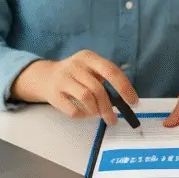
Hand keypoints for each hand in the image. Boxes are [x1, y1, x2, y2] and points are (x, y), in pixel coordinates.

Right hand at [10, 50, 137, 124]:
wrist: (45, 77)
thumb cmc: (77, 76)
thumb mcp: (91, 69)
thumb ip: (108, 79)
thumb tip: (129, 99)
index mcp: (88, 57)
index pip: (111, 71)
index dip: (124, 87)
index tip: (133, 102)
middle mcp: (75, 65)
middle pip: (98, 88)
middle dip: (108, 107)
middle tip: (114, 119)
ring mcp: (62, 79)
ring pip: (86, 98)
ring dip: (95, 110)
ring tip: (97, 114)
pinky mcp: (53, 94)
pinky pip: (73, 110)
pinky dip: (82, 115)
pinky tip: (84, 113)